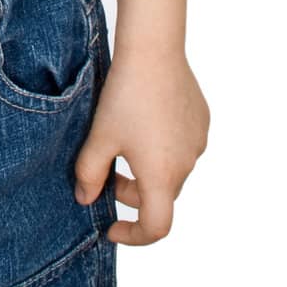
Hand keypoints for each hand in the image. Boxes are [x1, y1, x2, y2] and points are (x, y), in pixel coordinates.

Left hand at [73, 47, 210, 244]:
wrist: (153, 50)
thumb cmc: (125, 95)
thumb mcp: (99, 137)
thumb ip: (89, 174)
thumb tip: (85, 198)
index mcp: (162, 176)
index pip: (156, 227)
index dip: (133, 237)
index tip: (112, 228)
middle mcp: (186, 164)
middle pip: (161, 196)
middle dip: (132, 194)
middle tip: (106, 173)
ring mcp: (197, 142)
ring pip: (171, 170)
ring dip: (148, 169)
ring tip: (123, 141)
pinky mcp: (201, 121)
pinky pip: (182, 146)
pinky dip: (162, 147)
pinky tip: (144, 120)